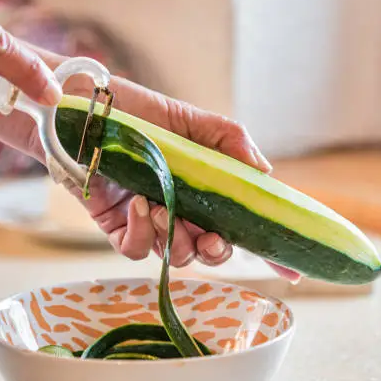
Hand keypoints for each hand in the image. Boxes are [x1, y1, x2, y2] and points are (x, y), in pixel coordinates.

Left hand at [0, 43, 299, 281]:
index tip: (292, 269)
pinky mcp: (118, 226)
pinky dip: (144, 233)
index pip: (240, 224)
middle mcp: (181, 208)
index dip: (266, 248)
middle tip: (211, 237)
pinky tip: (140, 205)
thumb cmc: (139, 112)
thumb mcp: (191, 120)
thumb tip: (265, 173)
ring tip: (163, 206)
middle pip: (211, 251)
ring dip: (177, 237)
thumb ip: (231, 141)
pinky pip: (137, 250)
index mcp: (204, 188)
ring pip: (177, 255)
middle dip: (216, 251)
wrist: (87, 110)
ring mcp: (150, 221)